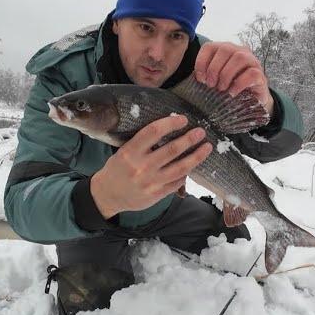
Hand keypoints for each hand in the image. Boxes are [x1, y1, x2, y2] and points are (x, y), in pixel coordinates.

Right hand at [90, 115, 212, 218]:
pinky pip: (177, 182)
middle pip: (171, 150)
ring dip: (196, 156)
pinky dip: (187, 173)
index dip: (170, 123)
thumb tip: (169, 128)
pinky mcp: (157, 194)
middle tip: (201, 132)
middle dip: (189, 139)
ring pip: (180, 168)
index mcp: (130, 151)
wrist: (108, 195)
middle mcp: (141, 166)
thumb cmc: (118, 168)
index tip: (183, 119)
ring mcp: (151, 182)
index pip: (153, 132)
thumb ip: (143, 143)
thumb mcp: (124, 151)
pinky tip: (193, 165)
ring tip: (207, 147)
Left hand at [194, 42, 273, 116]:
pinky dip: (239, 84)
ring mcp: (252, 61)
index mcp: (225, 50)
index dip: (201, 61)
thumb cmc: (230, 87)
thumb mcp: (215, 80)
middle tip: (210, 85)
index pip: (210, 46)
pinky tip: (232, 93)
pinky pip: (251, 74)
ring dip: (226, 74)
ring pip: (239, 58)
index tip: (200, 78)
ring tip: (221, 88)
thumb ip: (206, 75)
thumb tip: (195, 77)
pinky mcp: (260, 75)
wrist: (252, 100)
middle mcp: (239, 51)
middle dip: (214, 69)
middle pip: (225, 49)